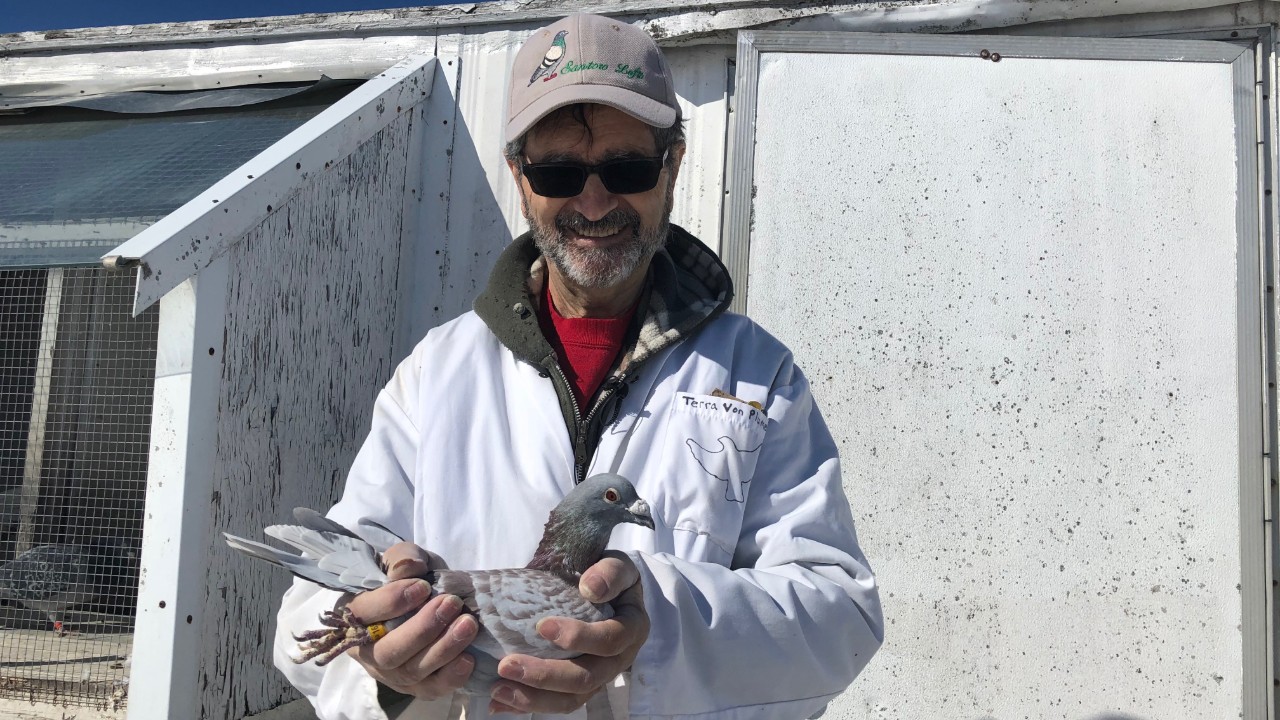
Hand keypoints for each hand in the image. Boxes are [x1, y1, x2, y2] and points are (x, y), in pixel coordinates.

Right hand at [345, 542, 478, 698]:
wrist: (426, 598)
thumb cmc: (409, 577)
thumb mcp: (404, 558)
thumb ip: (403, 559)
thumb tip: (411, 568)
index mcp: (356, 615)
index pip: (364, 614)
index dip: (391, 602)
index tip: (423, 587)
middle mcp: (367, 651)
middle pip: (387, 652)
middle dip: (422, 630)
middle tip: (452, 604)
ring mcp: (391, 673)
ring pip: (410, 672)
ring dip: (442, 650)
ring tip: (468, 625)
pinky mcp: (416, 686)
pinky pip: (430, 689)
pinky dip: (450, 677)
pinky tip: (469, 657)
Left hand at [489, 551, 649, 713]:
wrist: (607, 590)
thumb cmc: (609, 576)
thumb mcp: (616, 564)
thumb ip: (610, 572)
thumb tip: (590, 588)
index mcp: (631, 629)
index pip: (610, 640)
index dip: (579, 637)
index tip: (542, 626)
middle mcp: (619, 660)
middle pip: (587, 679)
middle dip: (546, 676)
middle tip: (507, 665)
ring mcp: (599, 677)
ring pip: (571, 699)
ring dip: (533, 699)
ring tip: (499, 689)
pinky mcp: (579, 687)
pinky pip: (556, 703)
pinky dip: (528, 705)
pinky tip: (499, 703)